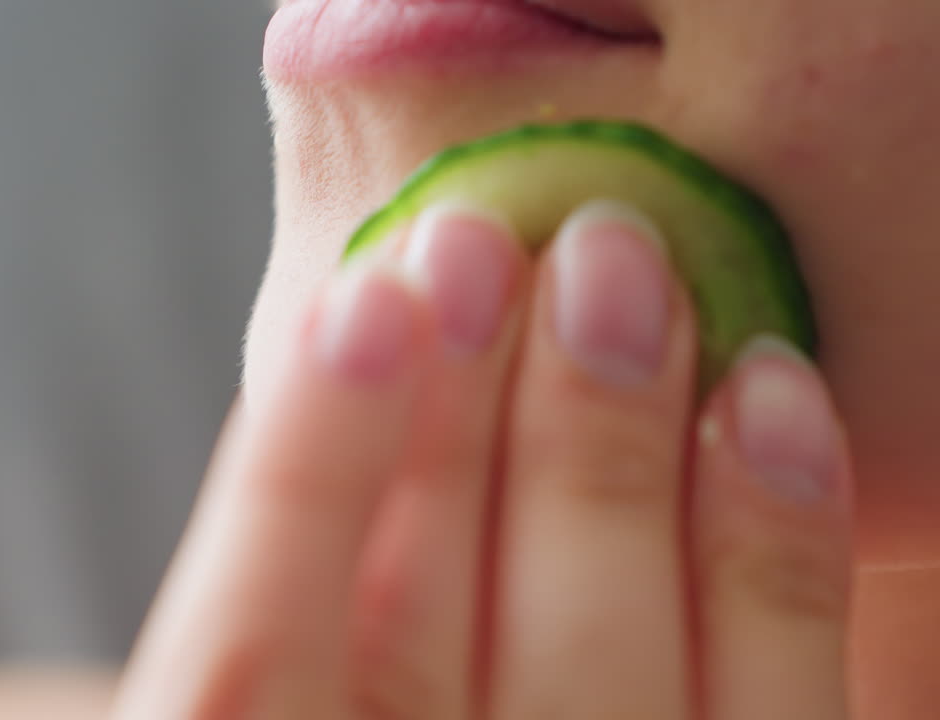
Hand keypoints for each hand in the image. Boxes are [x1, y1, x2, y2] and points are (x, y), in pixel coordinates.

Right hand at [110, 200, 853, 718]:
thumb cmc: (369, 693)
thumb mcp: (282, 662)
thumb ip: (292, 567)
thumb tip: (355, 339)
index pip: (242, 660)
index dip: (298, 474)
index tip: (361, 296)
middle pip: (415, 645)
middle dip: (461, 424)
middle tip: (487, 239)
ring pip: (594, 665)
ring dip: (613, 449)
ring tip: (620, 266)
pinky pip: (773, 710)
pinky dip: (773, 546)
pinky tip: (768, 394)